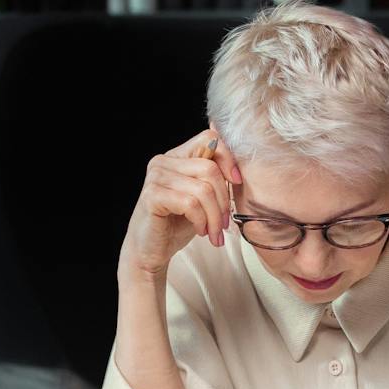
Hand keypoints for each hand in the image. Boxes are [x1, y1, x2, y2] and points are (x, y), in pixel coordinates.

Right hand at [120, 128, 243, 281]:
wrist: (151, 250)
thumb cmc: (177, 224)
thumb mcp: (202, 198)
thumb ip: (214, 179)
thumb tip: (237, 168)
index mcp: (176, 156)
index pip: (208, 139)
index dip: (228, 159)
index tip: (236, 183)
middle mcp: (163, 161)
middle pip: (210, 168)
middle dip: (224, 200)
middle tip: (224, 223)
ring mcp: (156, 177)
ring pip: (203, 189)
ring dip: (214, 216)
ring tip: (214, 232)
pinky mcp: (152, 196)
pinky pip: (190, 204)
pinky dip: (201, 221)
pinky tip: (200, 231)